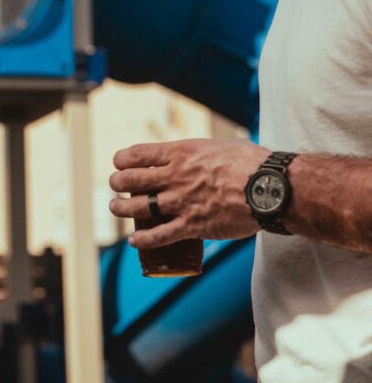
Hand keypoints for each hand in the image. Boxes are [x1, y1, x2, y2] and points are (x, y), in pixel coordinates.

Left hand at [108, 138, 268, 248]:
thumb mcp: (218, 147)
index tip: (119, 163)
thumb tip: (197, 155)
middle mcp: (175, 177)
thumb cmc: (250, 164)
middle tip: (116, 186)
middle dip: (118, 183)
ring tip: (116, 208)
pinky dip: (144, 239)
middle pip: (131, 180)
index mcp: (180, 153)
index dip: (122, 160)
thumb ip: (200, 153)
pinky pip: (160, 235)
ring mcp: (182, 202)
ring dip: (121, 209)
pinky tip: (134, 240)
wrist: (271, 189)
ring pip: (139, 207)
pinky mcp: (193, 226)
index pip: (137, 154)